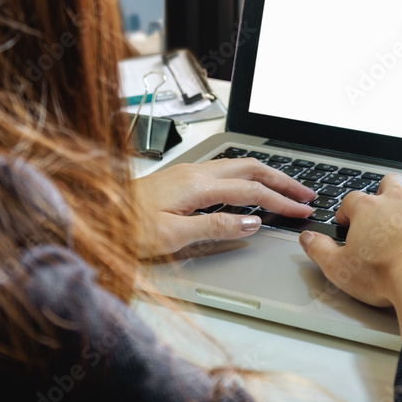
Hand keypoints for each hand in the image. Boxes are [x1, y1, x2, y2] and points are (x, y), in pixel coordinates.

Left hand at [133, 158, 314, 256]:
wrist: (94, 215)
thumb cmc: (125, 228)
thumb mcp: (173, 236)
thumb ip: (215, 227)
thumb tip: (252, 223)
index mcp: (197, 185)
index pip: (252, 191)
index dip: (281, 201)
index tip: (302, 212)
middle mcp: (195, 172)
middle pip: (251, 169)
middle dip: (283, 180)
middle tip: (307, 195)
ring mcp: (188, 172)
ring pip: (239, 166)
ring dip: (267, 176)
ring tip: (287, 188)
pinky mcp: (181, 178)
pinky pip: (225, 170)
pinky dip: (248, 177)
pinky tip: (251, 187)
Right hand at [298, 173, 401, 339]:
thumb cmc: (385, 275)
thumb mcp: (339, 268)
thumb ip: (319, 250)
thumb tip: (307, 239)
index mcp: (369, 209)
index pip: (352, 200)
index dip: (348, 211)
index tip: (347, 222)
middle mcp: (398, 200)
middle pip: (389, 182)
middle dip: (384, 193)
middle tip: (381, 212)